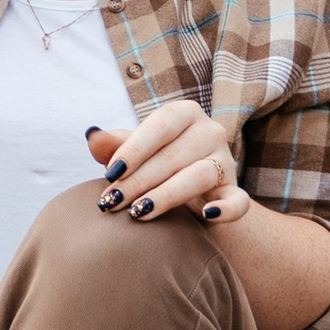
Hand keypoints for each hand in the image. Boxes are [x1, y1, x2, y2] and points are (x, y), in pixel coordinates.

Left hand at [88, 101, 244, 226]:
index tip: (109, 173)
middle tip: (111, 202)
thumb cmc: (155, 164)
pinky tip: (206, 216)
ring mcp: (226, 163)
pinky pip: (238, 201)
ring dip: (166, 195)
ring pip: (199, 175)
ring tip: (138, 213)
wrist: (188, 192)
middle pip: (174, 155)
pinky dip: (226, 209)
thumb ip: (114, 145)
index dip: (135, 149)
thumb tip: (91, 134)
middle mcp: (211, 132)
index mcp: (186, 113)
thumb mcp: (135, 153)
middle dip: (138, 180)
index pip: (161, 125)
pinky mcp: (235, 192)